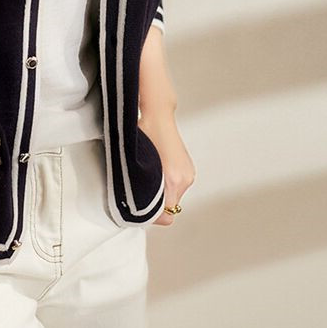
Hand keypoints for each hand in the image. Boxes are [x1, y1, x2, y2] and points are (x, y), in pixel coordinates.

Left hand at [138, 111, 195, 226]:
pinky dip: (166, 182)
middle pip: (169, 206)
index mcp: (173, 180)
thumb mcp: (137, 163)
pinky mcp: (188, 168)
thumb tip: (144, 210)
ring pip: (172, 195)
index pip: (165, 213)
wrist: (157, 115)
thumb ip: (142, 190)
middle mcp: (185, 179)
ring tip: (147, 173)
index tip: (137, 206)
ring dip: (160, 191)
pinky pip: (176, 185)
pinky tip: (156, 169)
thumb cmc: (144, 134)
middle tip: (138, 187)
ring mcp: (189, 173)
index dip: (149, 213)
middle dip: (154, 202)